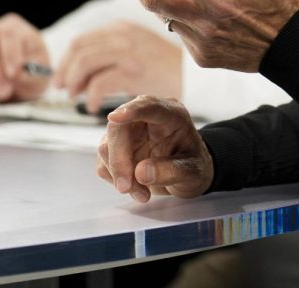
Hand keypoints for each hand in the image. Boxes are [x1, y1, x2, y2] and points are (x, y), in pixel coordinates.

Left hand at [53, 21, 182, 112]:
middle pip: (78, 48)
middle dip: (65, 71)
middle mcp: (124, 34)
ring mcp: (130, 51)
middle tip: (64, 90)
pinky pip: (100, 82)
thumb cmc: (167, 70)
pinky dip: (92, 96)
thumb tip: (79, 71)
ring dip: (75, 82)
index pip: (81, 40)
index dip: (66, 61)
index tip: (61, 78)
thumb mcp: (138, 51)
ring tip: (77, 98)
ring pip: (85, 62)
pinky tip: (94, 107)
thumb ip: (111, 54)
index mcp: (122, 28)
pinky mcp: (135, 71)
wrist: (196, 79)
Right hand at [97, 95, 212, 202]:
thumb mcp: (192, 172)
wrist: (187, 176)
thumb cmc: (193, 167)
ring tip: (143, 193)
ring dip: (119, 174)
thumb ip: (172, 171)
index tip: (115, 117)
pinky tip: (137, 189)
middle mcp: (147, 119)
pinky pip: (105, 163)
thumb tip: (141, 172)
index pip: (150, 106)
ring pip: (107, 147)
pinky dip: (116, 180)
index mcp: (172, 115)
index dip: (133, 110)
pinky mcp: (117, 148)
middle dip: (119, 160)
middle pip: (118, 128)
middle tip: (126, 187)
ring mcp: (130, 132)